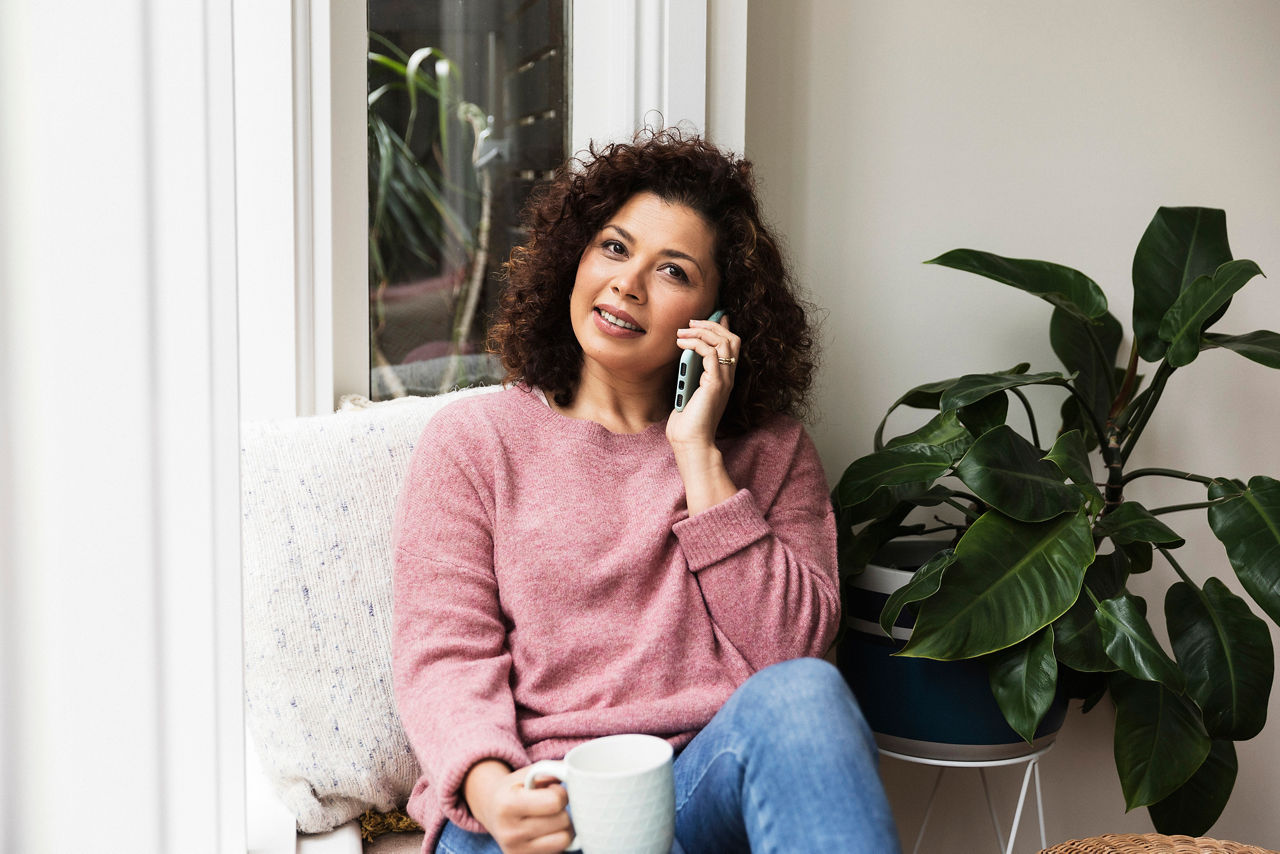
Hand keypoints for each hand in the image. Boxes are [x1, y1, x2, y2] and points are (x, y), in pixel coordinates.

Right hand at [464, 760, 573, 853]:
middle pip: (562, 821)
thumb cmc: (514, 789)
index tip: (552, 790)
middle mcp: (510, 832)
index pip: (554, 802)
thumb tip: (576, 772)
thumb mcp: (526, 774)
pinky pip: (559, 851)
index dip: (560, 793)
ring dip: (564, 826)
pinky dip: (558, 839)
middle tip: (551, 804)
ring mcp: (517, 851)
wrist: (492, 811)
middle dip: (562, 809)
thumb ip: (551, 770)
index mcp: (507, 805)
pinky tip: (547, 831)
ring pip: (564, 839)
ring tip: (551, 817)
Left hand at [667, 314, 739, 448]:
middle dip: (712, 325)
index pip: (732, 345)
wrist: (690, 442)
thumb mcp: (688, 390)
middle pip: (731, 339)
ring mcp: (724, 380)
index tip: (714, 314)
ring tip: (681, 332)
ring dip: (702, 332)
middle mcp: (728, 377)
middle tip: (691, 322)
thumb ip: (691, 373)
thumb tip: (685, 355)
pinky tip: (681, 344)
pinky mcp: (715, 384)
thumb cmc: (687, 422)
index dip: (724, 327)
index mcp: (724, 378)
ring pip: (723, 342)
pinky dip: (696, 344)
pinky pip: (711, 354)